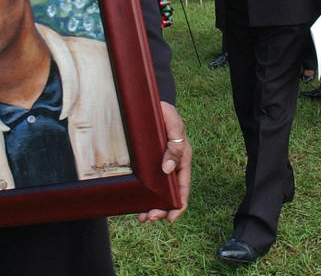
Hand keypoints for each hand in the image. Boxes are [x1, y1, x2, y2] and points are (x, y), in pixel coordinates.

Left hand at [137, 101, 190, 222]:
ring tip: (142, 217)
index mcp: (183, 157)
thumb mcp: (173, 125)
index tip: (171, 218)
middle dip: (162, 209)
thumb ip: (174, 146)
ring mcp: (160, 164)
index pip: (183, 186)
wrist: (148, 103)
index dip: (179, 204)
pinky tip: (136, 204)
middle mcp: (172, 165)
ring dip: (152, 206)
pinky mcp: (148, 163)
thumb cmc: (164, 112)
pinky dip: (144, 195)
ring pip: (159, 191)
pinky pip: (148, 183)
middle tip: (149, 218)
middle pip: (170, 193)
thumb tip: (168, 169)